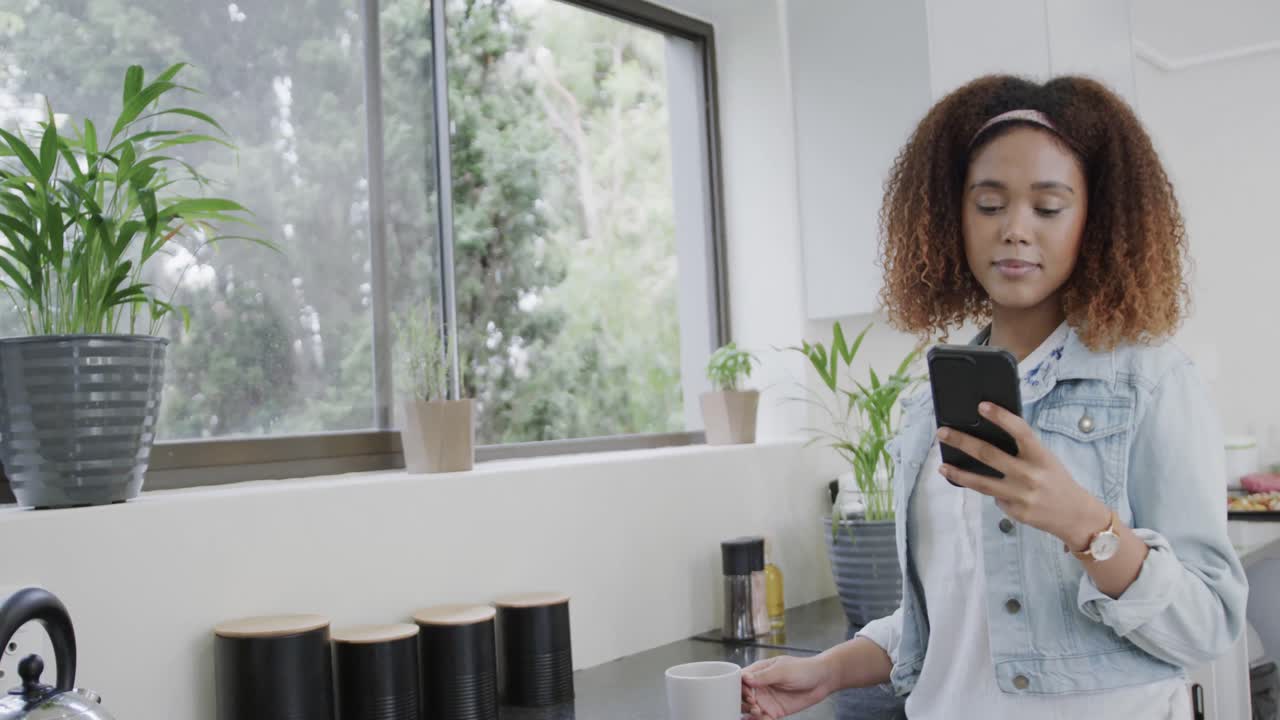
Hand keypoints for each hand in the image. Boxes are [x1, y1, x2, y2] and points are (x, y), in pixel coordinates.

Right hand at [741, 655, 832, 718]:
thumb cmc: (804, 669)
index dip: (740, 688)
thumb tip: (745, 678)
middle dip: (744, 703)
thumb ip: (764, 676)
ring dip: (750, 714)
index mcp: (759, 671)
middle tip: (755, 707)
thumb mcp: (783, 670)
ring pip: (749, 709)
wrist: (823, 681)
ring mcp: (766, 700)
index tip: (749, 695)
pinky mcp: (774, 712)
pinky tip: (764, 719)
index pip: (740, 679)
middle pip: (742, 696)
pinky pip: (761, 719)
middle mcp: (760, 686)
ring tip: (760, 714)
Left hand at [937, 401, 1109, 550]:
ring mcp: (1021, 495)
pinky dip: (989, 490)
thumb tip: (987, 437)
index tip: (981, 406)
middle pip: (989, 455)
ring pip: (982, 483)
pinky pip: (994, 497)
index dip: (1001, 417)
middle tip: (942, 432)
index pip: (1021, 431)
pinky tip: (988, 489)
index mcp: (1041, 456)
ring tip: (942, 467)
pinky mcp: (1015, 511)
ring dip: (958, 474)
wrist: (1075, 516)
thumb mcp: (1046, 459)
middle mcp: (1030, 475)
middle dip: (962, 441)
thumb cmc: (1056, 480)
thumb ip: (1022, 450)